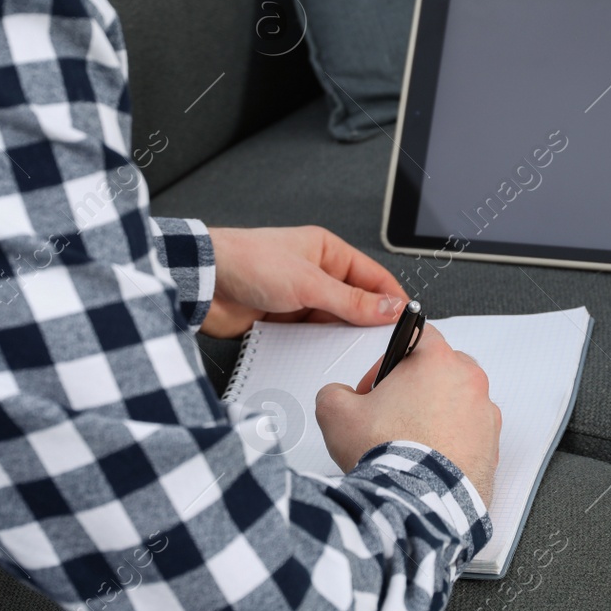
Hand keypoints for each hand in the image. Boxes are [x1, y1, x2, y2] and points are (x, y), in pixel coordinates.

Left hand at [201, 226, 408, 338]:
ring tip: (353, 355)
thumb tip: (389, 308)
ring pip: (332, 324)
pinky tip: (323, 358)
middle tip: (383, 346)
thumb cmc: (247, 261)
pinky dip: (316, 349)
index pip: (373, 276)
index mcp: (326, 251)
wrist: (202, 282)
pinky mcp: (281, 322)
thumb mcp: (309, 282)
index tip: (408, 322)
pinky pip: (309, 339)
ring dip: (339, 338)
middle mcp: (314, 274)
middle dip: (367, 324)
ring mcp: (297, 298)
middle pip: (354, 303)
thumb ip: (351, 300)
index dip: (392, 299)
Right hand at [313, 324, 500, 506]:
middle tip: (392, 410)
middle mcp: (469, 384)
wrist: (415, 501)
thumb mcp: (336, 412)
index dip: (393, 355)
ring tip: (409, 440)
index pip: (419, 333)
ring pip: (459, 403)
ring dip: (436, 414)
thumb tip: (339, 396)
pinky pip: (470, 435)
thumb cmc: (388, 454)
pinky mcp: (492, 449)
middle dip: (418, 386)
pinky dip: (452, 442)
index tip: (383, 377)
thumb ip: (336, 391)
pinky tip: (426, 458)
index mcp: (437, 362)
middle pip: (443, 369)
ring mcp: (485, 418)